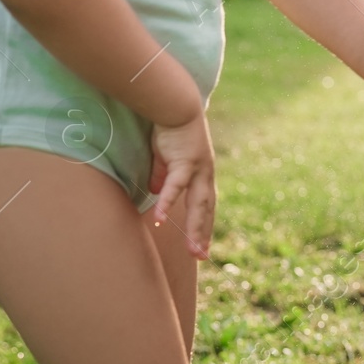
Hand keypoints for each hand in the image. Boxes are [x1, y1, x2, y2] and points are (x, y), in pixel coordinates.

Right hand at [149, 112, 215, 260]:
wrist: (176, 105)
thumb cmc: (171, 131)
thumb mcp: (165, 160)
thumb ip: (163, 176)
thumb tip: (157, 193)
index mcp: (202, 175)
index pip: (205, 205)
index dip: (203, 225)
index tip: (201, 246)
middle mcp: (205, 174)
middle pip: (206, 209)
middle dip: (203, 234)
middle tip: (201, 257)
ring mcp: (198, 168)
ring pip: (198, 204)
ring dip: (194, 228)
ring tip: (191, 250)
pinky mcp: (185, 160)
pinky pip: (176, 186)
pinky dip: (168, 202)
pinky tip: (160, 219)